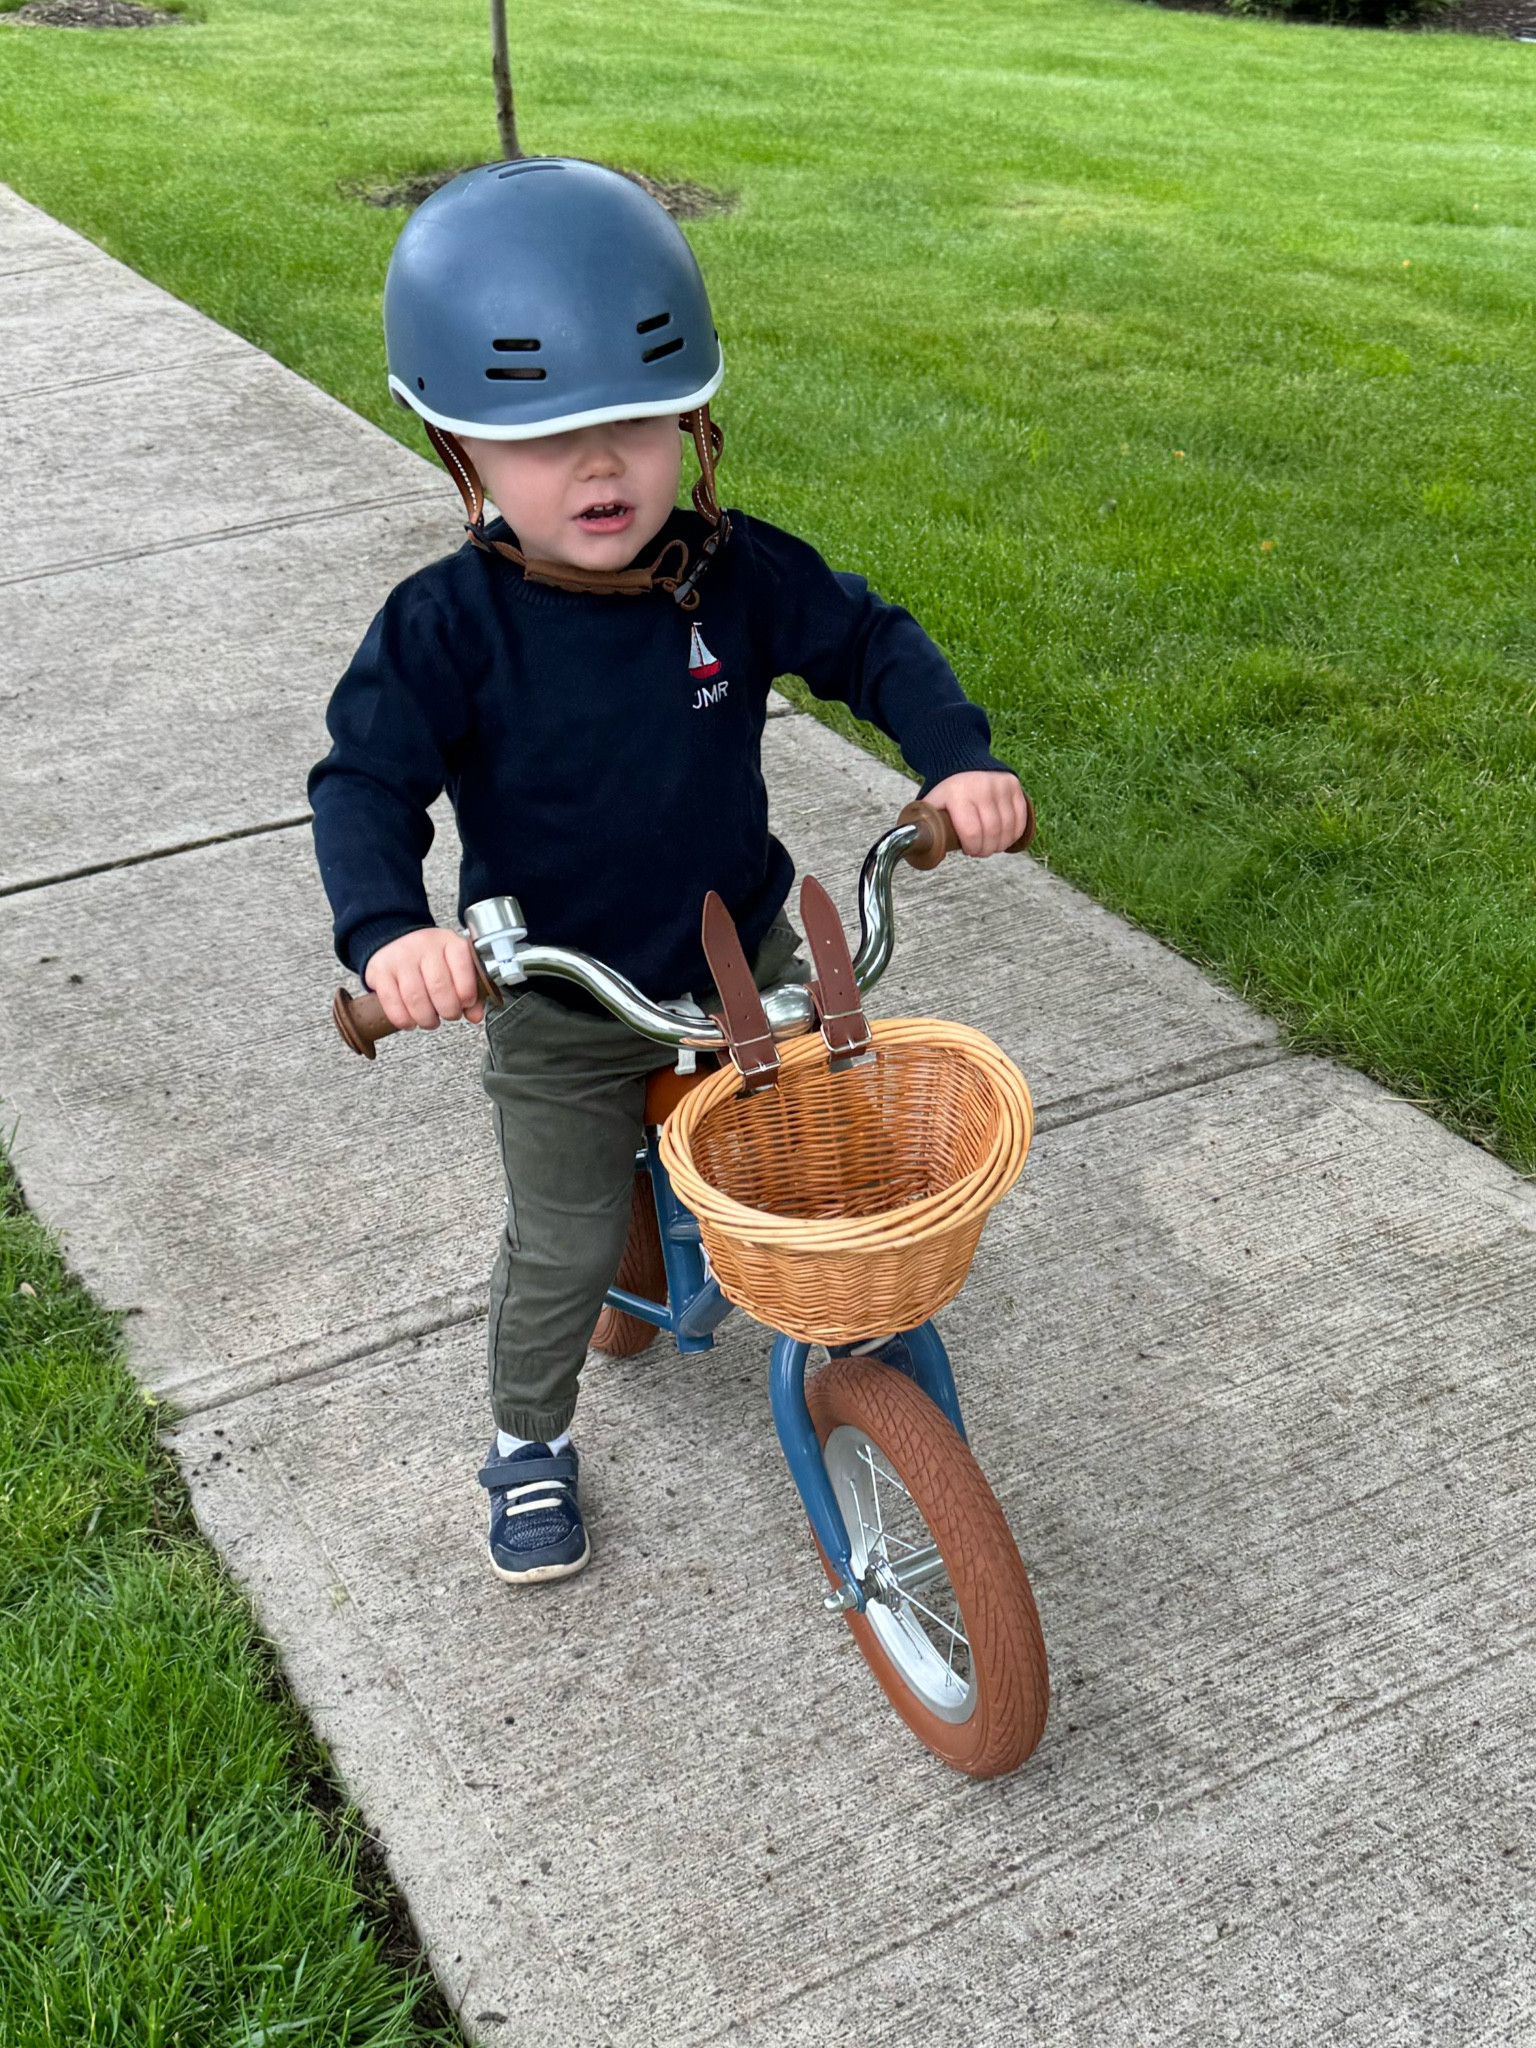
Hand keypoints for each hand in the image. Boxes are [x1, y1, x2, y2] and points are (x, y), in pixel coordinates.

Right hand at [365, 926, 485, 1031]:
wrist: (393, 941)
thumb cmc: (428, 958)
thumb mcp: (453, 965)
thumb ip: (469, 990)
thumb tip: (476, 1015)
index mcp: (448, 942)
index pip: (463, 967)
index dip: (467, 993)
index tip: (466, 1004)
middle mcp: (424, 946)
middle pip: (439, 987)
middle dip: (448, 1010)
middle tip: (449, 1015)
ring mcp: (400, 958)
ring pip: (415, 998)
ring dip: (426, 1018)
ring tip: (430, 1021)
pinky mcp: (380, 972)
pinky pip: (392, 1002)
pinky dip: (403, 1019)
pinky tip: (410, 1021)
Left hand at [924, 771, 1029, 855]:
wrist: (962, 760)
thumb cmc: (947, 790)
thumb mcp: (932, 804)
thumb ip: (929, 827)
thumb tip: (932, 854)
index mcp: (958, 794)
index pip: (971, 832)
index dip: (972, 847)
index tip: (969, 850)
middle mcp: (982, 788)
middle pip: (992, 832)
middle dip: (986, 849)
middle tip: (980, 851)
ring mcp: (1000, 786)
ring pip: (1008, 828)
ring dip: (1000, 844)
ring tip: (991, 846)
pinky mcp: (1014, 786)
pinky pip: (1020, 818)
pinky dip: (1014, 833)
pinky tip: (1004, 837)